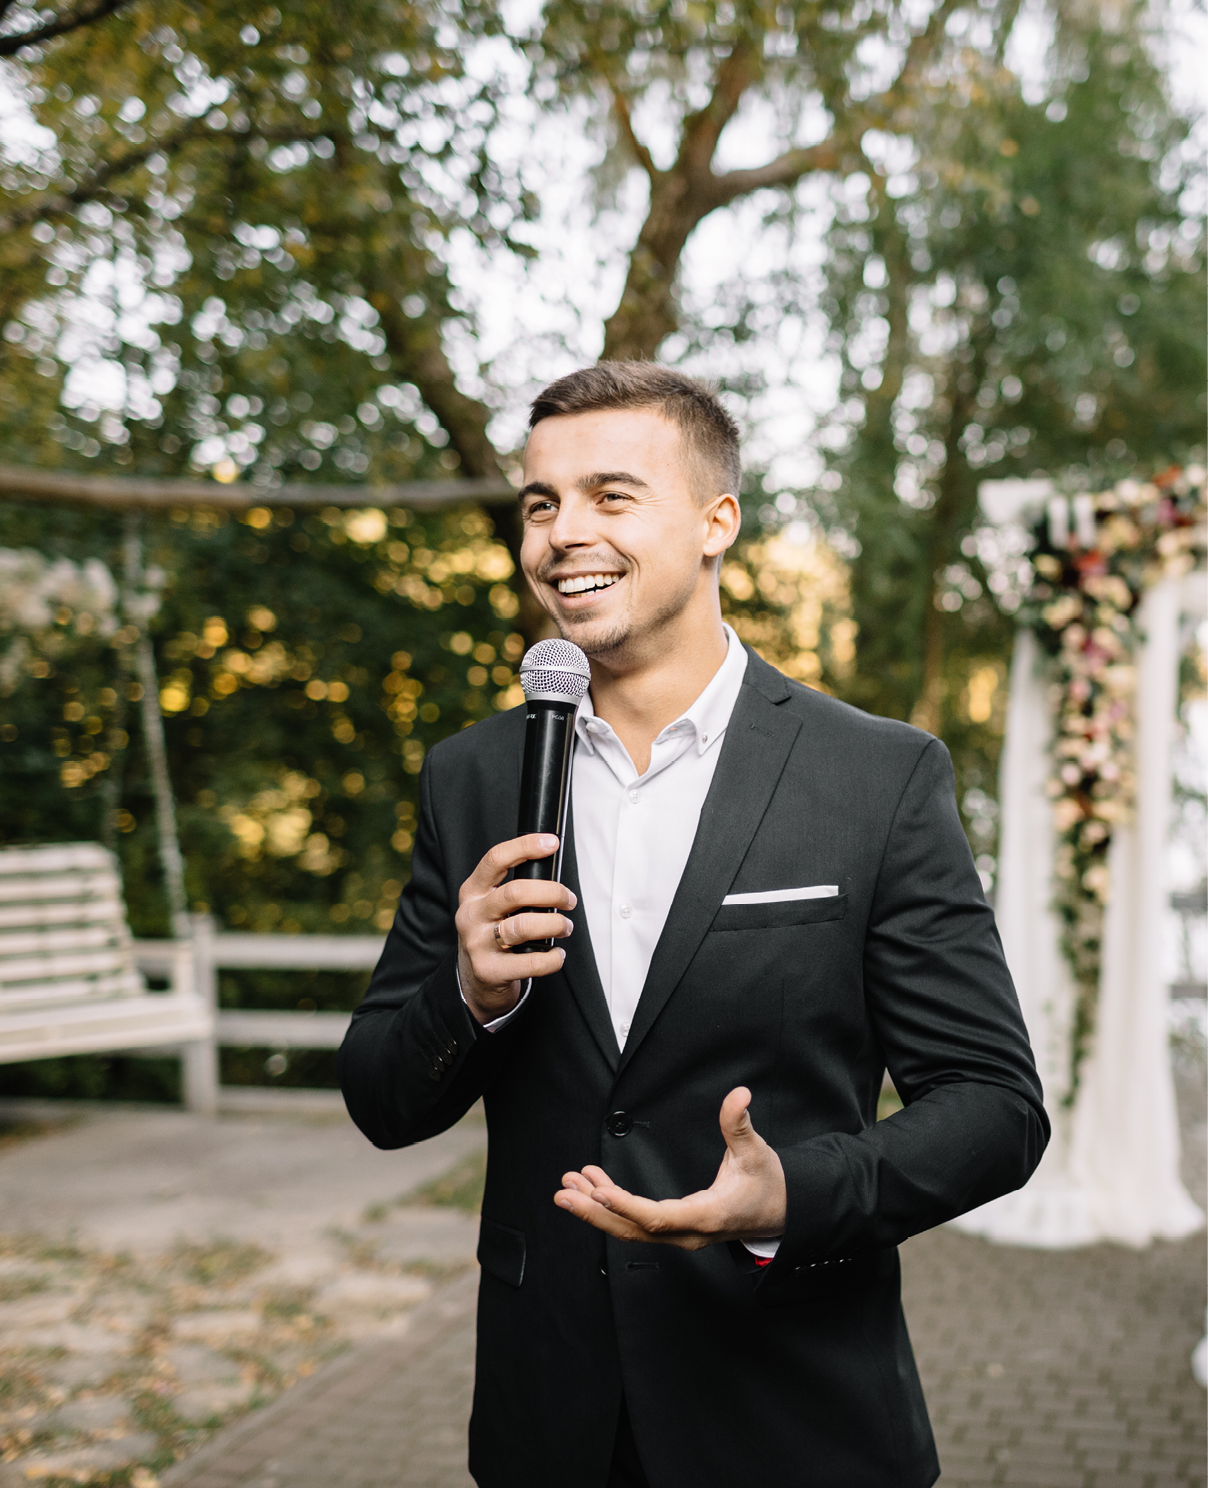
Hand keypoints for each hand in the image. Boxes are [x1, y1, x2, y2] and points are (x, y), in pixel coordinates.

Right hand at [455, 833, 576, 1024]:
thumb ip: (514, 889)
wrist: (475, 980)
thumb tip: (553, 870)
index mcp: (473, 891)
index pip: (496, 859)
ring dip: (555, 924)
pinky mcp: (489, 970)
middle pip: (515, 892)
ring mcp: (477, 943)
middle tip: (569, 900)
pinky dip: (553, 958)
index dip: (525, 847)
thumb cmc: (492, 935)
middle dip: (552, 893)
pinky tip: (557, 954)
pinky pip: (531, 962)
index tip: (551, 843)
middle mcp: (471, 914)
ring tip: (565, 927)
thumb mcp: (492, 906)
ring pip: (524, 926)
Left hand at [553, 1087, 785, 1249]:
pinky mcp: (675, 1228)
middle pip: (633, 1229)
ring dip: (597, 1209)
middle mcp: (688, 1232)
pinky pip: (637, 1222)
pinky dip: (612, 1206)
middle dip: (595, 1211)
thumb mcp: (757, 1152)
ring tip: (568, 1187)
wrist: (781, 1213)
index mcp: (706, 1216)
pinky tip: (594, 1185)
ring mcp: (680, 1234)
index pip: (658, 1217)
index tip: (597, 1190)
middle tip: (563, 1193)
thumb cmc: (769, 1186)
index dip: (626, 1205)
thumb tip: (739, 1094)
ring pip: (630, 1228)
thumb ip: (740, 1124)